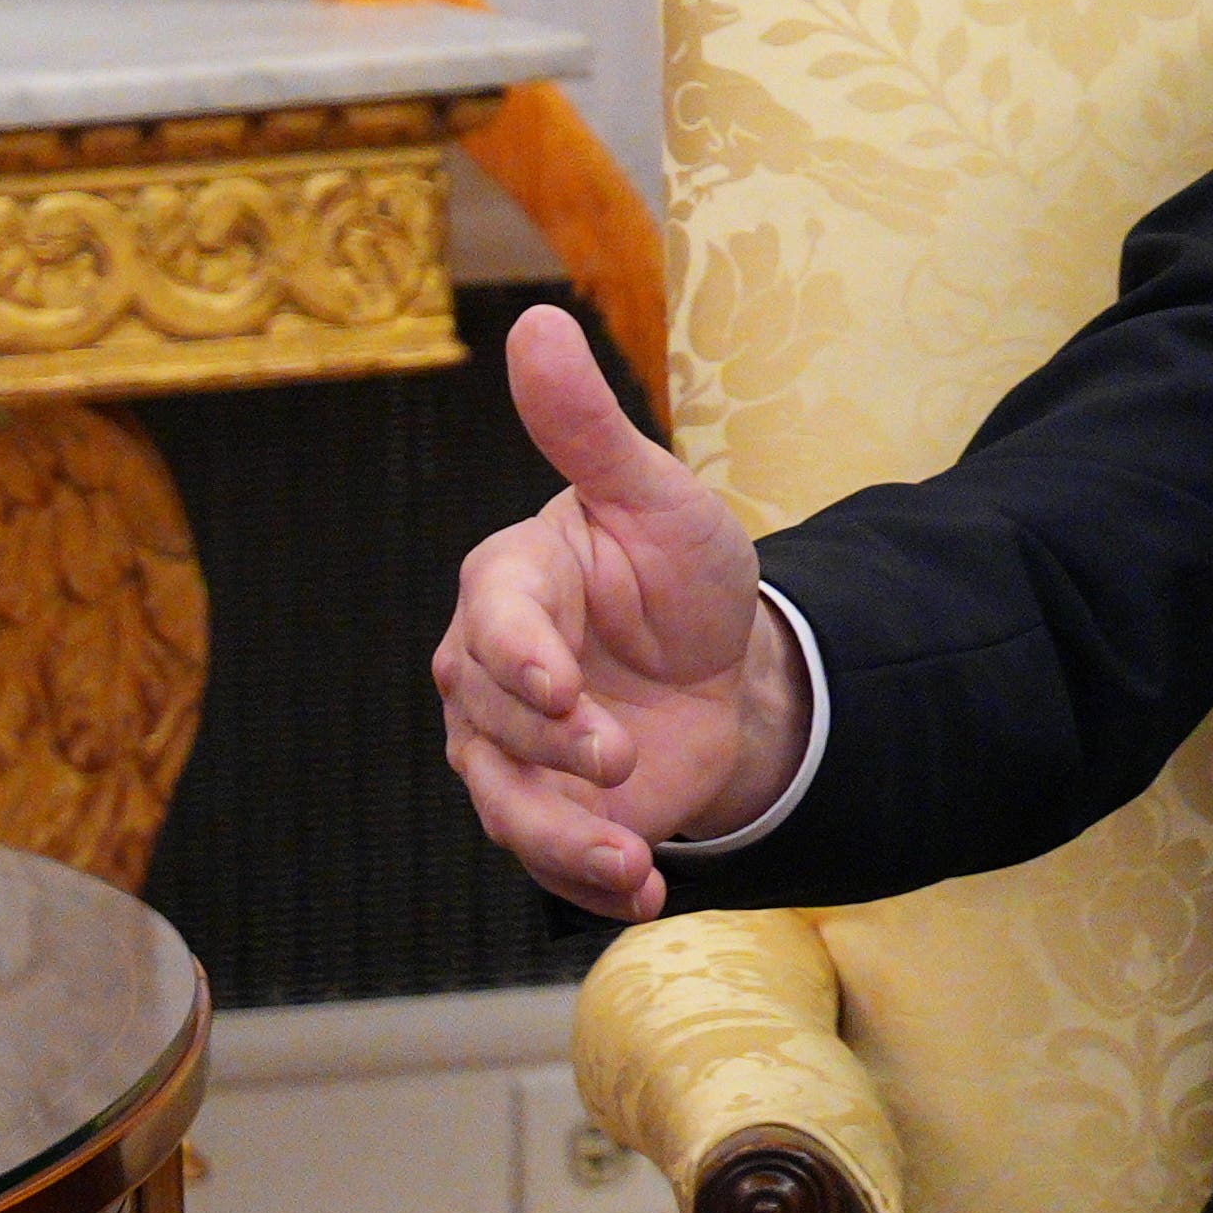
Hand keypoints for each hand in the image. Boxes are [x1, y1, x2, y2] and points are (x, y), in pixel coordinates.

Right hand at [433, 306, 774, 919]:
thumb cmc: (679, 569)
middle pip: (494, 722)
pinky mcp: (545, 811)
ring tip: (627, 861)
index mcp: (507, 587)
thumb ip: (588, 425)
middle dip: (558, 747)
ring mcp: (508, 750)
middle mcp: (487, 674)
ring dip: (563, 839)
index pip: (494, 627)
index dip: (522, 662)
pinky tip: (643, 891)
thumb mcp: (654, 494)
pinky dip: (594, 880)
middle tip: (620, 755)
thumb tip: (534, 322)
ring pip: (506, 802)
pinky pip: (547, 855)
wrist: (726, 667)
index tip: (562, 689)